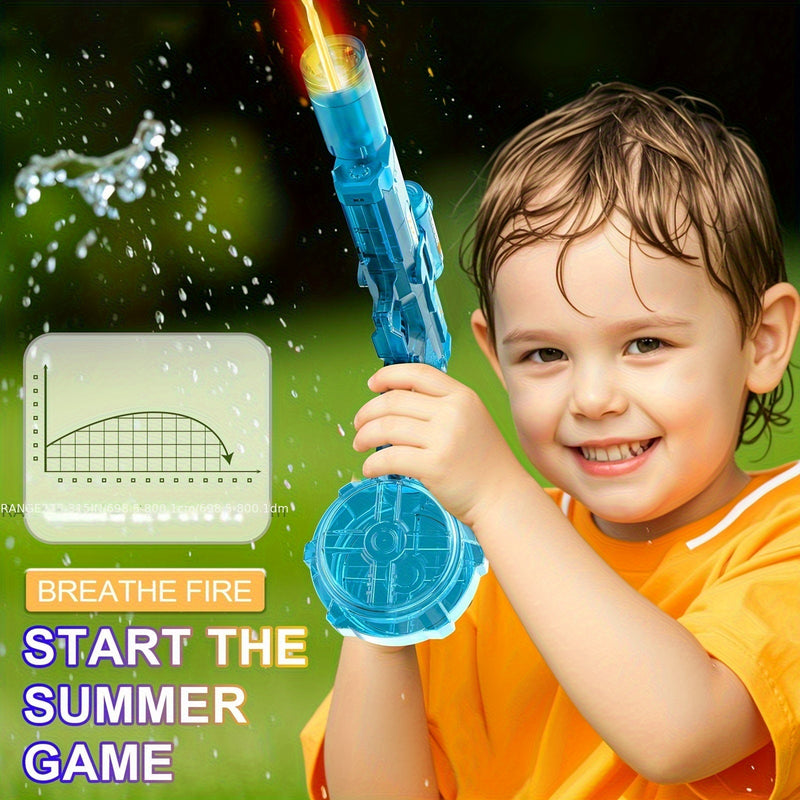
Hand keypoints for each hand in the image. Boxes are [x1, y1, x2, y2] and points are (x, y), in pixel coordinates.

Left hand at [353, 363, 530, 529]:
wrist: (502, 496)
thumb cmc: (482, 461)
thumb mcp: (470, 419)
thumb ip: (441, 405)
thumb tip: (396, 397)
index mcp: (462, 396)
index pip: (417, 373)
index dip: (388, 375)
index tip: (372, 385)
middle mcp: (453, 412)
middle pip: (394, 400)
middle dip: (367, 412)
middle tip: (358, 424)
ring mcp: (445, 438)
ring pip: (387, 427)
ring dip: (365, 436)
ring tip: (359, 445)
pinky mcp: (435, 466)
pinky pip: (390, 458)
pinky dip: (372, 463)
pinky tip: (369, 468)